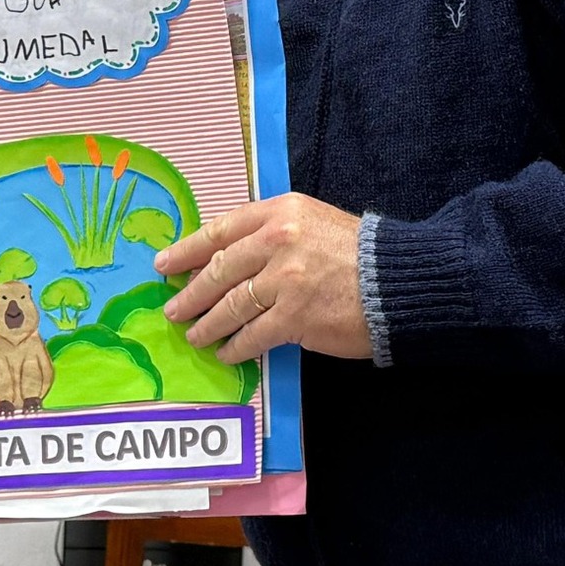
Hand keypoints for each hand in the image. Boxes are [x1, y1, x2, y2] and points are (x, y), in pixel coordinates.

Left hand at [158, 193, 371, 364]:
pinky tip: (227, 353)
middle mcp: (277, 241)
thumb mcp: (311, 222)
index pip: (220, 231)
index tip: (165, 265)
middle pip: (218, 271)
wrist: (398, 280)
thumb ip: (271, 233)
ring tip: (195, 336)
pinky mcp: (294, 318)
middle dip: (190, 294)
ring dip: (207, 325)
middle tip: (173, 309)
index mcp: (280, 212)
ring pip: (229, 306)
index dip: (187, 251)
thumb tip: (225, 259)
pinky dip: (235, 347)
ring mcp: (284, 281)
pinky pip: (252, 335)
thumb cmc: (358, 252)